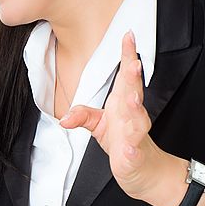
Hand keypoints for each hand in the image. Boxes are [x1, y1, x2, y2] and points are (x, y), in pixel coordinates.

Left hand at [58, 30, 174, 201]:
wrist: (141, 169)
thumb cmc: (122, 140)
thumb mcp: (97, 125)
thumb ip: (81, 116)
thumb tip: (63, 117)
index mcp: (124, 103)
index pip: (127, 76)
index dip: (128, 56)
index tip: (128, 37)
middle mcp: (132, 116)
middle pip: (134, 93)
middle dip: (134, 78)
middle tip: (134, 62)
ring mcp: (135, 135)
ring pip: (137, 121)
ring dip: (135, 109)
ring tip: (132, 100)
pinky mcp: (134, 155)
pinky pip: (133, 151)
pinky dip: (131, 149)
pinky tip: (128, 148)